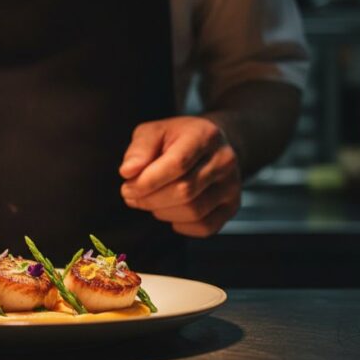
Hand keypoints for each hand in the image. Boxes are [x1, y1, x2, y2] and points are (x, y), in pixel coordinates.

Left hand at [119, 116, 241, 236]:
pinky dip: (180, 225)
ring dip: (162, 211)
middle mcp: (225, 160)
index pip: (177, 164)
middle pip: (184, 191)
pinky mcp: (232, 206)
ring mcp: (232, 185)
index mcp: (205, 135)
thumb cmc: (176, 139)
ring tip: (150, 200)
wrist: (210, 146)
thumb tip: (128, 172)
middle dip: (150, 199)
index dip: (148, 181)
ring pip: (193, 212)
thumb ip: (139, 149)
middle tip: (131, 196)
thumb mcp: (154, 132)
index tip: (126, 187)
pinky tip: (170, 210)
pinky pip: (204, 227)